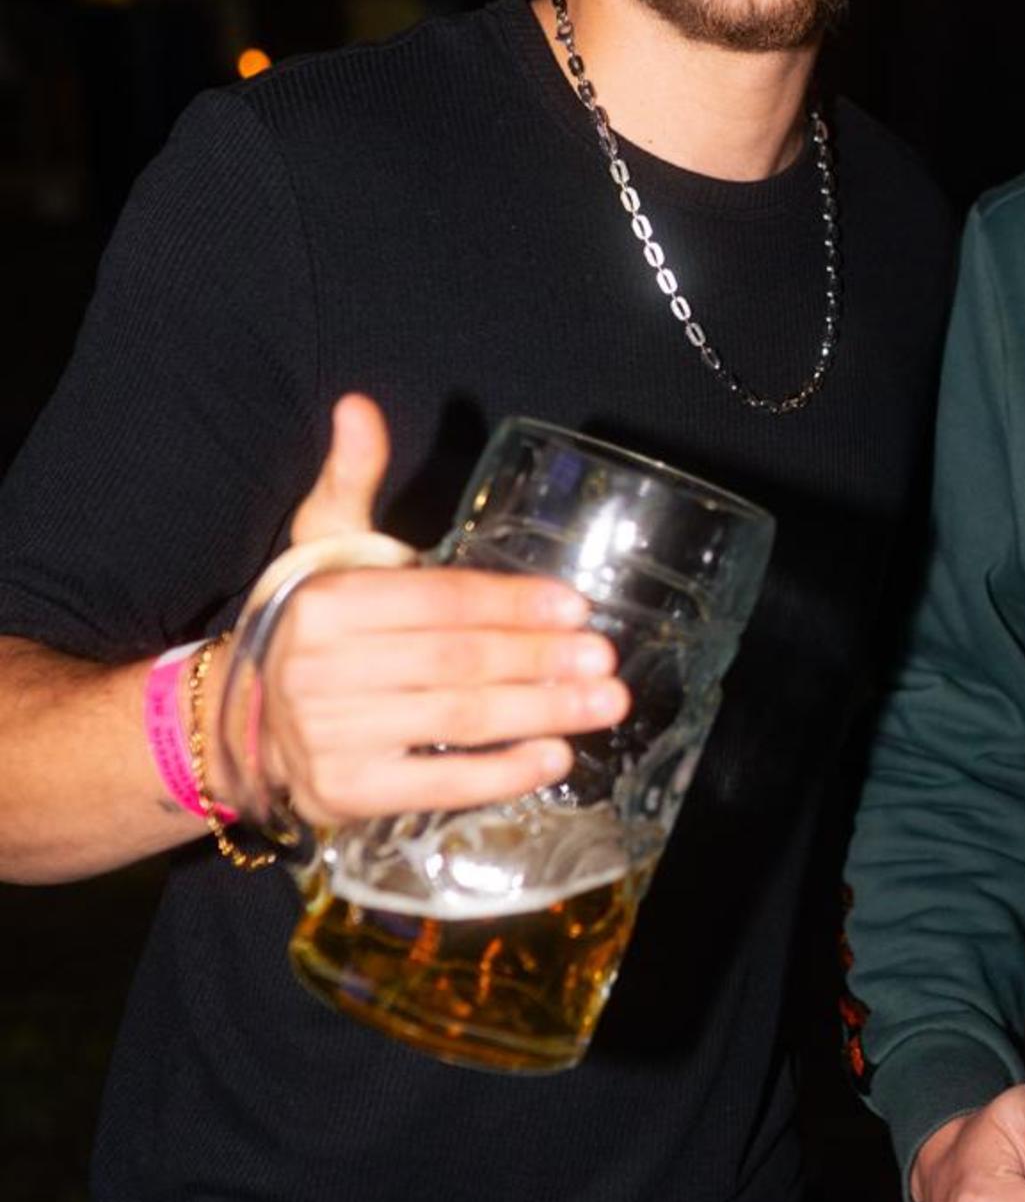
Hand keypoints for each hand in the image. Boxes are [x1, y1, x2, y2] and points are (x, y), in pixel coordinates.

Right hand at [213, 395, 627, 824]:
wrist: (242, 719)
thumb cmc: (310, 625)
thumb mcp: (322, 545)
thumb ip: (352, 479)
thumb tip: (358, 406)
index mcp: (323, 604)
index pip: (437, 600)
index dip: (511, 603)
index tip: (575, 606)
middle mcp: (318, 671)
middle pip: (455, 662)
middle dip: (540, 659)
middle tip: (605, 659)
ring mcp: (328, 738)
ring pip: (456, 721)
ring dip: (540, 712)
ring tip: (603, 702)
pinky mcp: (344, 794)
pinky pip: (437, 786)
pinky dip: (501, 774)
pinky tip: (555, 756)